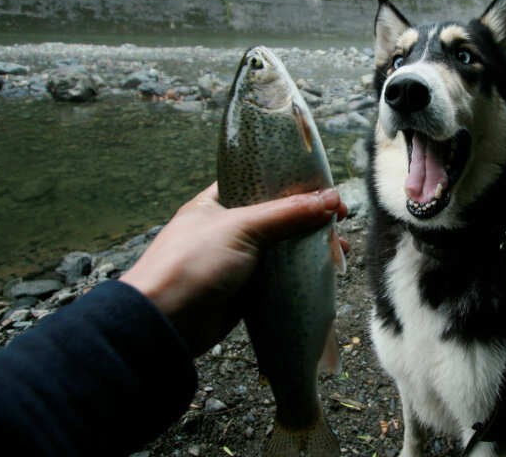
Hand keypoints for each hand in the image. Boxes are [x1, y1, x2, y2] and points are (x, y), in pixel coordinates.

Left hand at [120, 182, 347, 355]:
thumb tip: (331, 198)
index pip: (262, 182)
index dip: (295, 183)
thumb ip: (287, 213)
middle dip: (311, 217)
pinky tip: (327, 271)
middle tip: (340, 218)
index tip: (326, 188)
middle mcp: (229, 228)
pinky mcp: (248, 289)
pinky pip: (282, 276)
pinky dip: (304, 273)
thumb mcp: (241, 227)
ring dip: (313, 246)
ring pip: (285, 247)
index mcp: (218, 202)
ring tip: (340, 249)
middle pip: (279, 216)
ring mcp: (239, 259)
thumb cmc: (193, 262)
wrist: (165, 323)